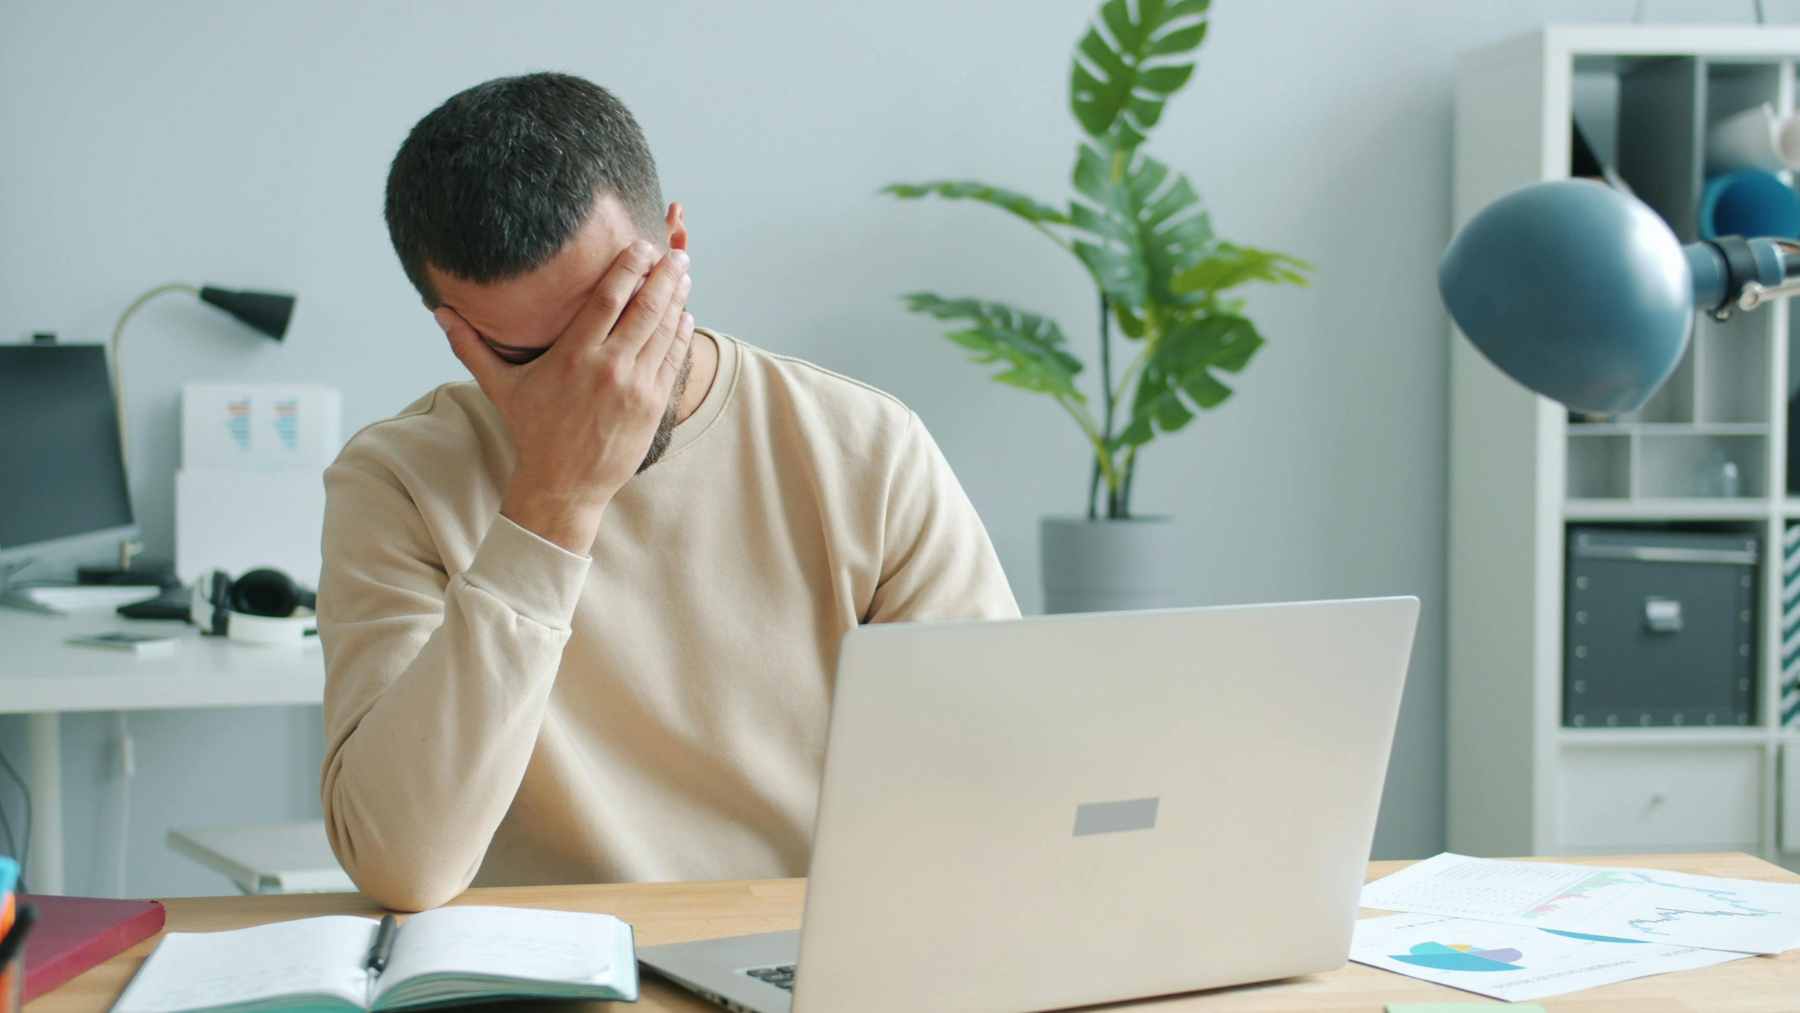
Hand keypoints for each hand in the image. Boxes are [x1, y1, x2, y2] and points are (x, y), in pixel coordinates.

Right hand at [436, 240, 695, 551]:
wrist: (564, 485)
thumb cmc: (533, 432)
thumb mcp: (501, 387)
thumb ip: (472, 346)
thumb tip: (438, 312)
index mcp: (573, 356)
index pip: (608, 299)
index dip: (628, 268)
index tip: (640, 246)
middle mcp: (608, 367)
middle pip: (645, 308)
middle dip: (663, 276)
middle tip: (674, 252)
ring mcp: (635, 387)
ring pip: (664, 331)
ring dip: (677, 299)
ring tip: (683, 274)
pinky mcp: (652, 405)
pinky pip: (673, 360)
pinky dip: (681, 335)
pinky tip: (684, 314)